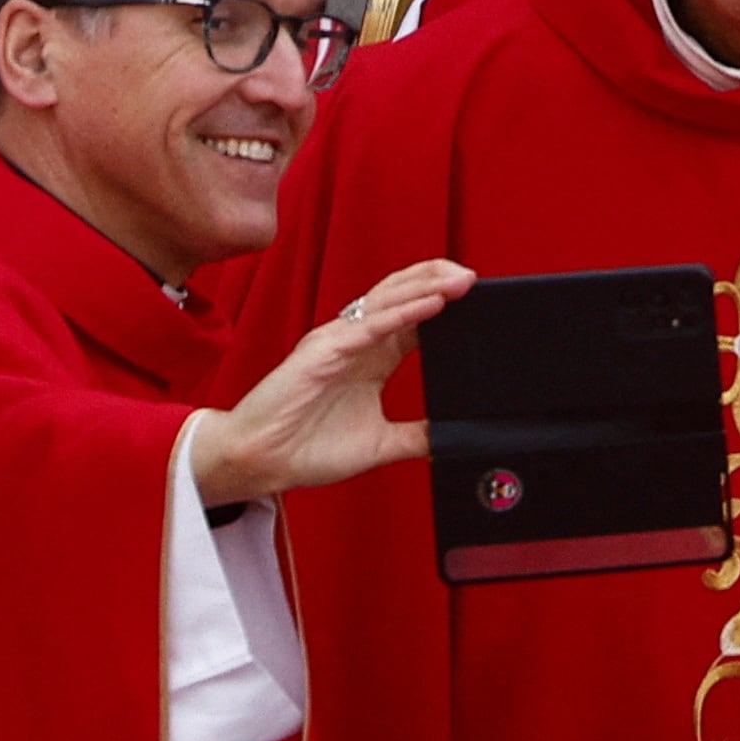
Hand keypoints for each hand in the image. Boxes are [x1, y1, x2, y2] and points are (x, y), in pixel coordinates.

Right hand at [188, 260, 473, 506]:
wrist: (261, 462)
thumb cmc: (306, 447)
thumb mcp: (379, 443)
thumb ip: (415, 435)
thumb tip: (453, 437)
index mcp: (372, 357)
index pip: (415, 316)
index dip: (445, 302)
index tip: (478, 300)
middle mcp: (357, 341)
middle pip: (403, 295)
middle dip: (439, 280)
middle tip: (475, 278)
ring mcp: (339, 341)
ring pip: (388, 300)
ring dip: (427, 287)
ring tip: (462, 280)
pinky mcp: (322, 350)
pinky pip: (369, 325)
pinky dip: (403, 312)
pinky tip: (431, 305)